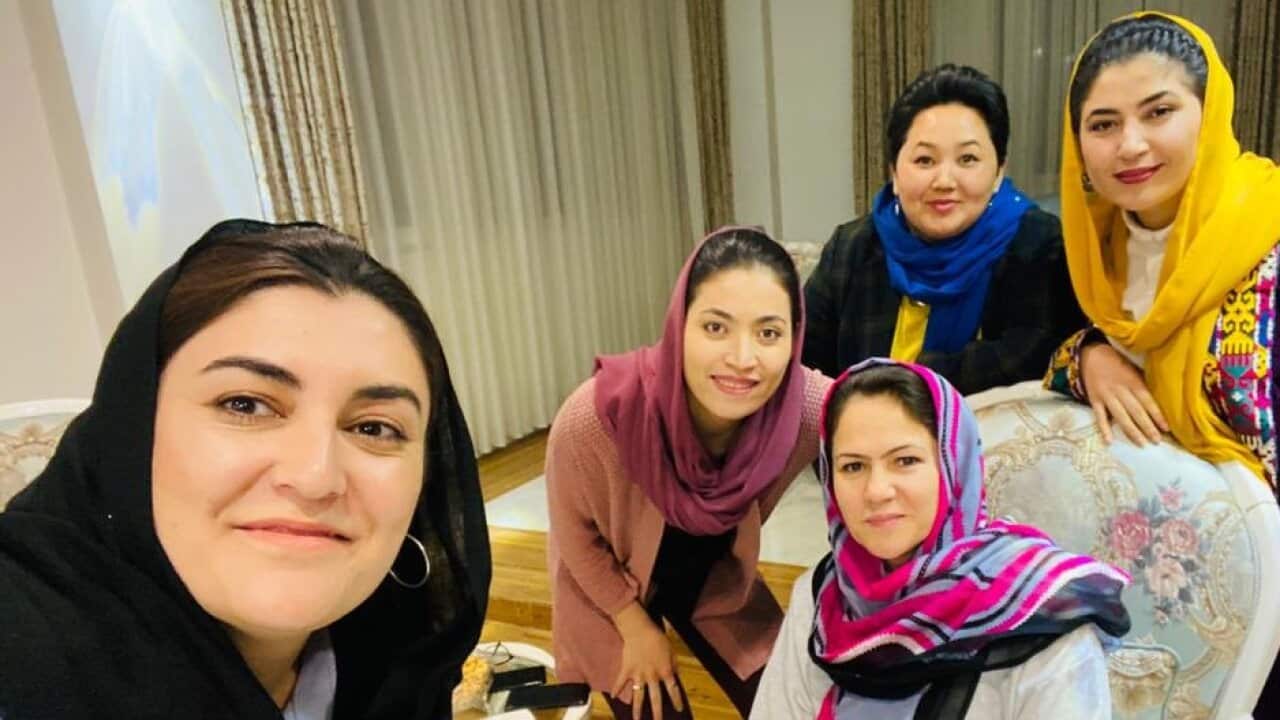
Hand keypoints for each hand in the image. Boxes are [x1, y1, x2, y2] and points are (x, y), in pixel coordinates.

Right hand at [611, 602, 683, 719]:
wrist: (639, 629)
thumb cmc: (657, 638)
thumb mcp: (671, 650)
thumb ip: (674, 664)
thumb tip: (676, 676)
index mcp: (665, 671)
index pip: (673, 690)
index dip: (677, 700)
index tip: (679, 710)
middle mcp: (652, 676)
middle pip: (655, 699)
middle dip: (658, 713)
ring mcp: (638, 674)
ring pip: (638, 696)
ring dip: (637, 709)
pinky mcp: (626, 670)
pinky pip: (620, 682)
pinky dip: (616, 689)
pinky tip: (614, 698)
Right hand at [1080, 342, 1168, 445]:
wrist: (1091, 354)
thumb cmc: (1116, 363)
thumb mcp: (1133, 369)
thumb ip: (1142, 384)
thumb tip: (1159, 400)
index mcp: (1133, 381)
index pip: (1148, 401)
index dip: (1157, 415)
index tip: (1166, 428)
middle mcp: (1120, 390)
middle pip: (1136, 411)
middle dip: (1147, 427)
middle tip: (1157, 441)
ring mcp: (1106, 396)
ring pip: (1121, 416)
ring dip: (1132, 431)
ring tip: (1142, 444)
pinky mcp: (1094, 400)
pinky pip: (1099, 416)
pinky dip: (1104, 429)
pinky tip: (1110, 441)